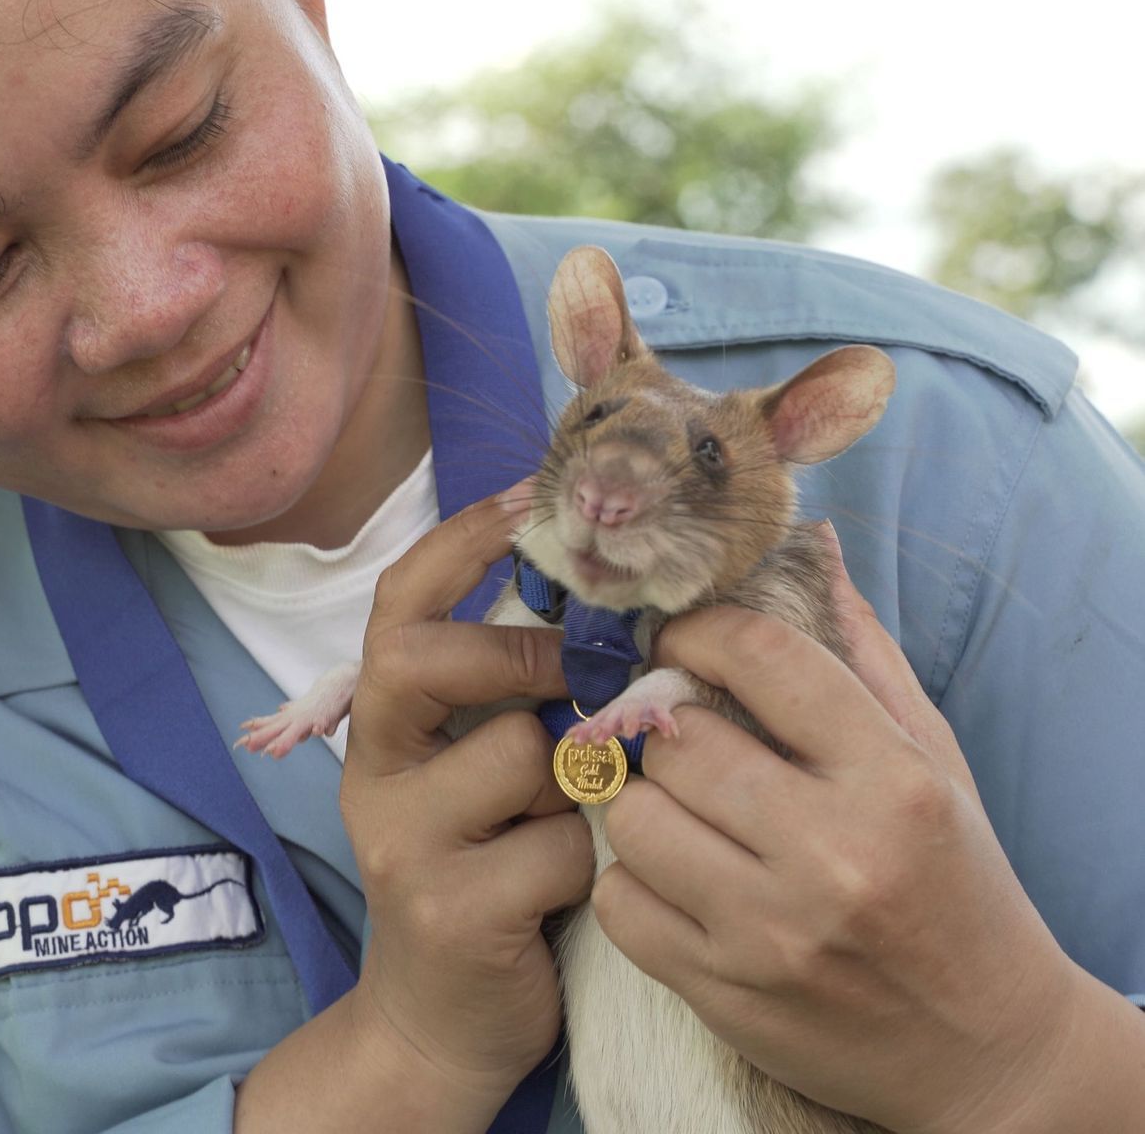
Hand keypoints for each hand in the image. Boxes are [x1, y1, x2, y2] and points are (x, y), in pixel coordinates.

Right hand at [338, 484, 589, 1110]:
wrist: (441, 1023)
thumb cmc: (490, 877)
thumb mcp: (484, 779)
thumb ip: (516, 705)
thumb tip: (615, 609)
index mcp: (385, 729)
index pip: (397, 607)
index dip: (458, 544)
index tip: (526, 494)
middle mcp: (375, 774)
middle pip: (425, 660)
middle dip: (519, 654)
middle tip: (577, 676)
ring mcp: (402, 843)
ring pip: (520, 756)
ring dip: (578, 786)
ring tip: (573, 827)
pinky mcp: (448, 908)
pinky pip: (557, 847)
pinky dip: (588, 865)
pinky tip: (568, 894)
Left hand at [592, 523, 1138, 1131]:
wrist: (983, 1051)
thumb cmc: (953, 887)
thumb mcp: (932, 764)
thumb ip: (862, 659)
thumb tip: (805, 550)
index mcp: (893, 781)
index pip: (764, 658)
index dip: (702, 631)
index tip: (682, 638)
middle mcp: (832, 854)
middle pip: (678, 740)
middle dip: (667, 731)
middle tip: (680, 739)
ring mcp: (770, 930)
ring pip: (632, 817)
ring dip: (640, 804)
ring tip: (679, 810)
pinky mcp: (722, 992)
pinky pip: (618, 902)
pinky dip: (630, 883)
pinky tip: (673, 880)